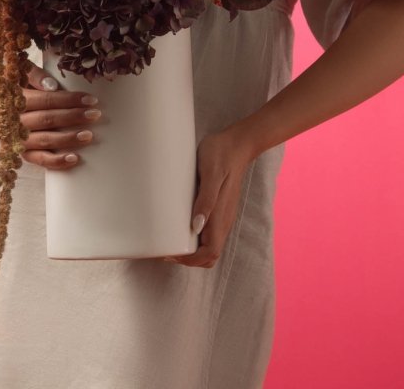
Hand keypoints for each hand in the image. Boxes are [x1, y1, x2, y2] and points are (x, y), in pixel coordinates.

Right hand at [20, 64, 100, 170]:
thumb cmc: (7, 80)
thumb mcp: (18, 69)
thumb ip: (36, 75)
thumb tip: (54, 86)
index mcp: (15, 98)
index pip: (47, 100)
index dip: (69, 100)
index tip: (90, 99)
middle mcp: (15, 121)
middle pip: (48, 120)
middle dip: (73, 117)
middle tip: (95, 115)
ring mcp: (16, 138)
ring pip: (44, 141)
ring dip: (68, 139)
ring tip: (88, 136)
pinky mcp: (19, 151)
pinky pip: (38, 160)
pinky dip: (56, 162)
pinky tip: (74, 159)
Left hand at [164, 127, 253, 267]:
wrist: (237, 143)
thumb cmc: (221, 154)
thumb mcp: (211, 172)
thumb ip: (206, 199)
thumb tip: (196, 227)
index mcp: (221, 216)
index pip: (209, 254)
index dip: (189, 260)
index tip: (170, 253)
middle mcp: (223, 221)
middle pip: (209, 255)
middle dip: (188, 260)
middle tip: (166, 249)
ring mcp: (222, 215)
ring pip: (209, 246)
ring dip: (191, 250)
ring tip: (170, 240)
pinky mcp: (219, 208)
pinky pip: (208, 233)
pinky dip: (194, 238)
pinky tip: (180, 226)